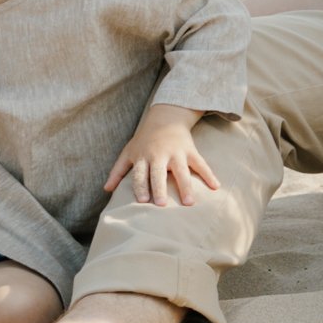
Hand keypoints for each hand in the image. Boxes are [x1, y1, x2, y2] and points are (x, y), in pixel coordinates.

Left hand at [104, 104, 220, 206]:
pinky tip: (216, 187)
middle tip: (162, 204)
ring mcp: (176, 153)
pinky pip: (201, 164)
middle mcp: (159, 155)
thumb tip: (106, 190)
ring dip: (185, 187)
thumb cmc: (144, 140)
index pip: (140, 174)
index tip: (143, 201)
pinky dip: (209, 175)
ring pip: (182, 171)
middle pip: (159, 174)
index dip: (141, 186)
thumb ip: (118, 171)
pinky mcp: (190, 151)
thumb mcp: (128, 152)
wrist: (165, 118)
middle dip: (160, 188)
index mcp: (143, 157)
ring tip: (189, 203)